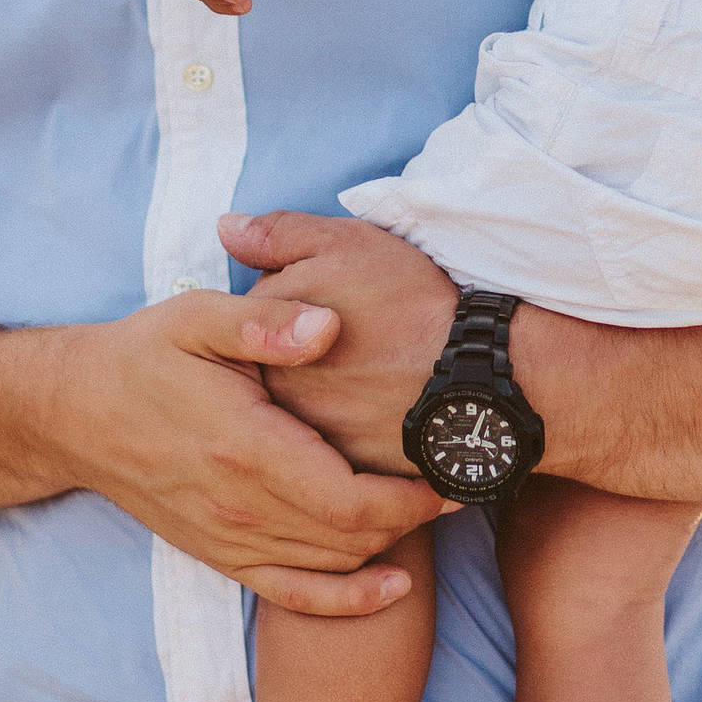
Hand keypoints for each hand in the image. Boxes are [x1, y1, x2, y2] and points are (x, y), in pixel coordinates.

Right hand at [57, 286, 444, 612]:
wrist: (77, 413)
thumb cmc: (145, 355)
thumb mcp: (196, 318)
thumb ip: (264, 322)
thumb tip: (329, 325)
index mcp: (245, 449)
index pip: (352, 497)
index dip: (415, 490)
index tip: (456, 456)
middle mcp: (240, 509)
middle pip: (354, 537)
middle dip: (419, 514)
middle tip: (467, 474)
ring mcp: (230, 540)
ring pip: (332, 567)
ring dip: (392, 544)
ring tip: (439, 503)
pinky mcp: (221, 555)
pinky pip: (294, 596)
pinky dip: (347, 599)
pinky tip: (391, 584)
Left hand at [217, 212, 458, 475]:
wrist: (476, 373)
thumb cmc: (409, 302)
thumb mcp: (342, 244)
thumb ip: (277, 235)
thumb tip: (226, 228)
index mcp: (263, 341)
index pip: (253, 322)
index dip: (296, 304)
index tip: (335, 302)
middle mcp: (273, 398)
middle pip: (273, 369)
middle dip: (302, 353)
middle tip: (356, 341)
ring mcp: (306, 441)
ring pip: (300, 412)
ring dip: (325, 394)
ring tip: (371, 375)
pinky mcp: (342, 474)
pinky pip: (332, 450)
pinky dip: (350, 431)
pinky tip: (378, 411)